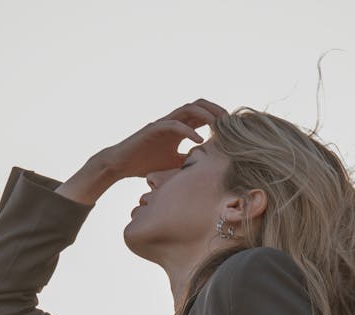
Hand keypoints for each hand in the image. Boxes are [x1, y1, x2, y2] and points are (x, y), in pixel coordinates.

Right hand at [101, 99, 228, 180]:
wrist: (121, 164)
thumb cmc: (146, 164)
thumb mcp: (174, 165)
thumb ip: (190, 161)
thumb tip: (210, 169)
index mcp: (179, 128)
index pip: (202, 116)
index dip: (218, 118)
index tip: (233, 127)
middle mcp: (173, 121)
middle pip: (198, 106)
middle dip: (216, 110)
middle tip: (230, 122)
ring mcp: (163, 122)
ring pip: (188, 109)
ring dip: (205, 115)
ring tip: (218, 125)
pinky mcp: (153, 129)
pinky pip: (174, 125)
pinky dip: (188, 130)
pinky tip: (198, 140)